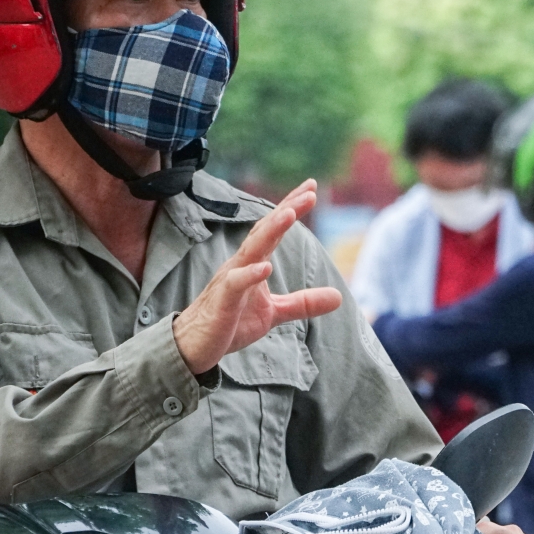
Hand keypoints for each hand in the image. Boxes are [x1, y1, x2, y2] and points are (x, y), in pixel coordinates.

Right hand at [173, 180, 342, 375]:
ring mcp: (230, 280)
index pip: (273, 229)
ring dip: (270, 231)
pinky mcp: (222, 301)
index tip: (311, 187)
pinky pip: (235, 284)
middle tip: (309, 192)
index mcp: (253, 262)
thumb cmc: (230, 322)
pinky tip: (265, 267)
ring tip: (290, 214)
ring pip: (251, 250)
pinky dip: (250, 274)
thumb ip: (303, 303)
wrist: (193, 346)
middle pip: (265, 231)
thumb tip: (339, 296)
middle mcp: (241, 264)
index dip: (291, 207)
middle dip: (286, 210)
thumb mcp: (274, 313)